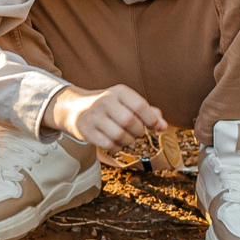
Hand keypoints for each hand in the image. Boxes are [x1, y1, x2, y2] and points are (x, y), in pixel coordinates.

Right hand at [46, 83, 165, 152]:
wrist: (76, 109)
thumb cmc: (109, 107)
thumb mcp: (127, 102)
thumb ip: (148, 112)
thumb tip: (163, 126)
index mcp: (119, 92)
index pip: (140, 106)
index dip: (152, 119)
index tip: (157, 127)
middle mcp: (105, 101)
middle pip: (130, 122)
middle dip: (139, 131)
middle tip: (138, 132)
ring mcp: (94, 116)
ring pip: (120, 135)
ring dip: (128, 141)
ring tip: (127, 138)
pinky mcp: (87, 131)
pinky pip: (109, 145)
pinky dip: (117, 147)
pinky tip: (116, 142)